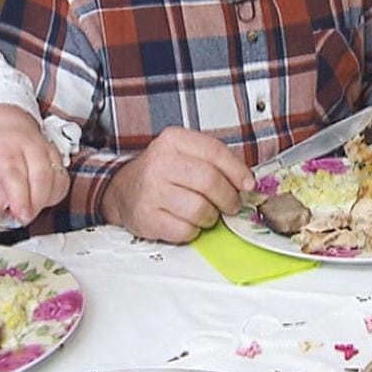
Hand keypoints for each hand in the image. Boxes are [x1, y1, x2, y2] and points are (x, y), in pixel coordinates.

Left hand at [0, 103, 70, 222]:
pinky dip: (57, 192)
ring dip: (47, 199)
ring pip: (56, 178)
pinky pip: (63, 177)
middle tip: (25, 217)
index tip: (21, 216)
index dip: (20, 200)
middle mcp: (28, 148)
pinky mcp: (56, 153)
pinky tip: (43, 197)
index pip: (15, 177)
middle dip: (36, 204)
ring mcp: (45, 149)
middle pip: (41, 178)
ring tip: (31, 206)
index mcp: (3, 152)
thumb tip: (6, 209)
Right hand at [101, 126, 253, 244]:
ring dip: (210, 217)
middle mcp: (160, 162)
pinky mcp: (147, 218)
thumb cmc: (163, 173)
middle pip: (210, 182)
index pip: (215, 152)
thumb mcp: (186, 154)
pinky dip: (192, 230)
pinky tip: (186, 222)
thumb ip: (216, 163)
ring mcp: (151, 191)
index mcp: (173, 140)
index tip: (248, 185)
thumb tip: (248, 183)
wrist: (123, 190)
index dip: (237, 171)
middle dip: (228, 198)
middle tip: (231, 205)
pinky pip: (185, 230)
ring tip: (205, 213)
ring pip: (200, 209)